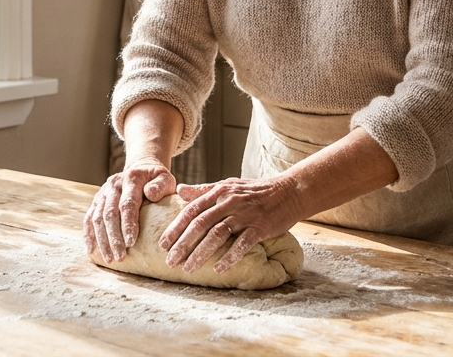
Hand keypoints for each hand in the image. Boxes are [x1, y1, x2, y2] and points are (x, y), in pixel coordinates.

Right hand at [82, 156, 176, 262]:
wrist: (140, 167)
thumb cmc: (156, 178)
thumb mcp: (165, 178)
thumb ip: (161, 186)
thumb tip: (150, 194)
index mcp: (130, 179)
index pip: (127, 204)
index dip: (128, 224)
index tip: (131, 243)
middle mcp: (113, 185)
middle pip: (109, 214)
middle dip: (114, 238)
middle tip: (120, 257)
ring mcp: (103, 193)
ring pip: (97, 218)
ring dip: (102, 240)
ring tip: (110, 259)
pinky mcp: (96, 201)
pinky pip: (88, 219)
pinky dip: (89, 235)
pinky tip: (91, 250)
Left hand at [160, 176, 303, 274]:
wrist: (289, 191)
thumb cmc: (256, 190)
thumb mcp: (228, 185)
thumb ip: (204, 190)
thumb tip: (180, 190)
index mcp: (219, 192)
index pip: (191, 211)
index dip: (176, 228)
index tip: (163, 244)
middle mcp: (229, 202)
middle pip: (200, 224)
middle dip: (183, 244)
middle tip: (170, 261)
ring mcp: (245, 215)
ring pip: (217, 234)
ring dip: (201, 253)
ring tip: (188, 268)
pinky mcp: (260, 227)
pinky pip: (242, 243)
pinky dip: (229, 256)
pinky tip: (219, 269)